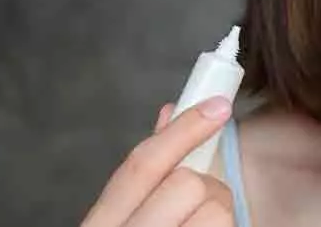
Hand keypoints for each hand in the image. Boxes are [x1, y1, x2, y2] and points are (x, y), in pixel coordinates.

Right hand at [82, 98, 234, 226]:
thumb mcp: (122, 215)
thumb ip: (146, 170)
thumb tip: (170, 111)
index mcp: (102, 223)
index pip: (141, 164)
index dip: (183, 129)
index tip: (217, 105)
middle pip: (186, 183)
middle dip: (204, 185)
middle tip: (199, 206)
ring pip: (216, 208)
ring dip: (219, 214)